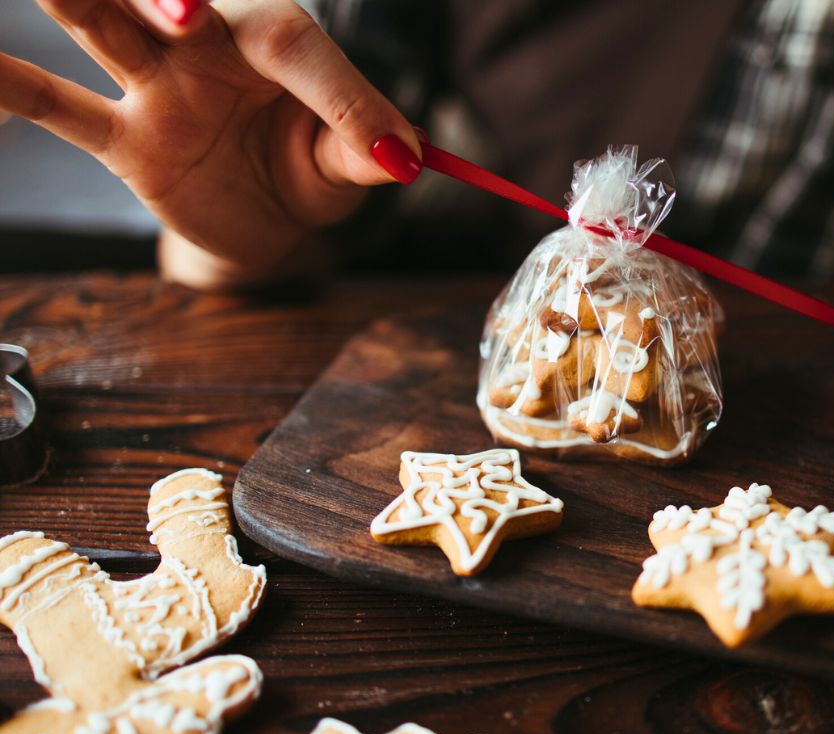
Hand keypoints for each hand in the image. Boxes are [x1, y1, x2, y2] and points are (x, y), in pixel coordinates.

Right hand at [0, 0, 422, 289]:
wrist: (266, 220)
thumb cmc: (308, 170)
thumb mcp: (346, 166)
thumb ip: (364, 150)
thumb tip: (403, 155)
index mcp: (275, 44)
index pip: (293, 43)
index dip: (338, 91)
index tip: (385, 151)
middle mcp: (206, 48)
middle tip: (185, 15)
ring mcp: (155, 87)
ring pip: (101, 25)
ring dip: (81, 1)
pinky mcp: (123, 140)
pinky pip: (59, 109)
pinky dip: (12, 89)